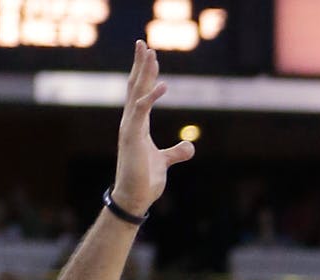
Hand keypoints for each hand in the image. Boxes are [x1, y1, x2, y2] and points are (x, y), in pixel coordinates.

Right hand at [112, 41, 194, 214]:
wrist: (135, 197)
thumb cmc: (145, 179)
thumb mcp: (165, 162)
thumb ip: (176, 152)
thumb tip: (189, 146)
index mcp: (137, 124)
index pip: (141, 93)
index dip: (145, 74)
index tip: (150, 57)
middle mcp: (131, 121)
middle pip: (135, 86)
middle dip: (140, 64)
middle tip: (143, 43)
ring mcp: (129, 127)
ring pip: (136, 92)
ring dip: (143, 72)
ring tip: (150, 53)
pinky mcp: (132, 136)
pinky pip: (141, 110)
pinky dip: (152, 96)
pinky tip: (162, 84)